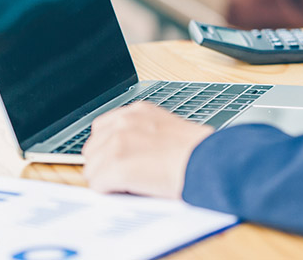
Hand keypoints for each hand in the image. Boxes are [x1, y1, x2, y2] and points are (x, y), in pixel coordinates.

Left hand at [82, 102, 213, 198]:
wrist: (210, 163)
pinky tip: (130, 190)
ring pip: (92, 168)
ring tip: (131, 185)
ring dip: (107, 180)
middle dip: (105, 165)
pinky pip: (97, 184)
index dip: (110, 149)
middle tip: (125, 177)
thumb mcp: (169, 130)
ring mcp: (118, 142)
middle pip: (92, 148)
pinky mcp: (117, 165)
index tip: (121, 161)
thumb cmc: (199, 153)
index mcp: (138, 111)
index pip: (103, 128)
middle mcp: (124, 122)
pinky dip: (110, 192)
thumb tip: (132, 153)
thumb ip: (145, 134)